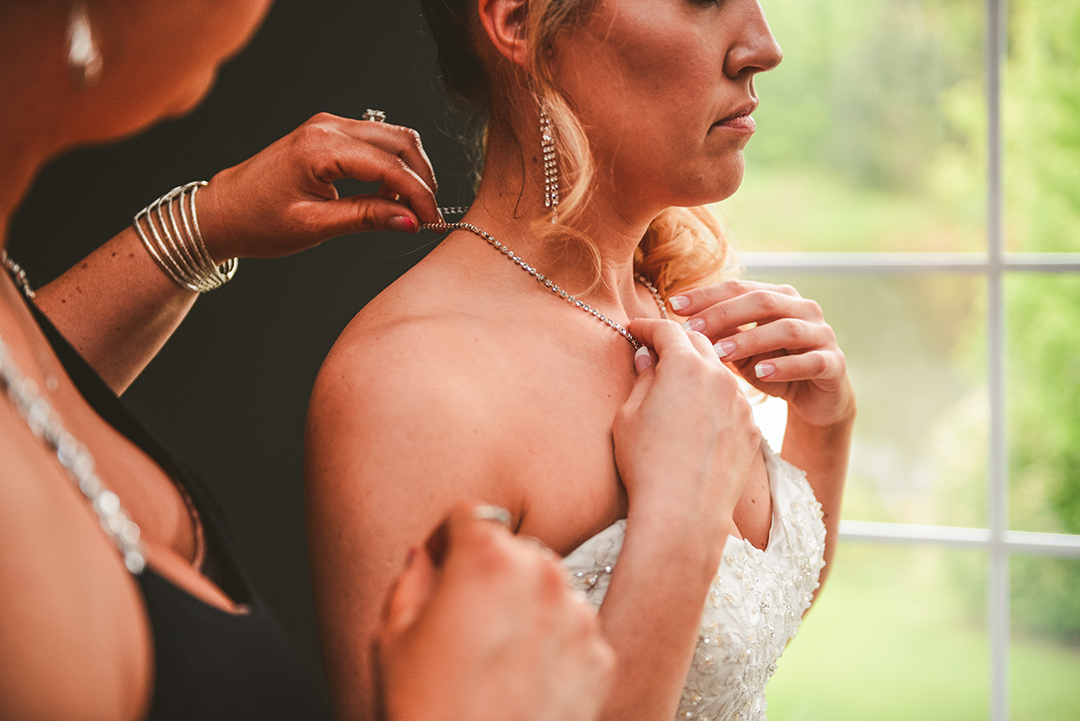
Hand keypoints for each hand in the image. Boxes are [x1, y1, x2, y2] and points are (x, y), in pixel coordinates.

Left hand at [195, 112, 442, 261]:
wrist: (224, 211)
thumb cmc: (258, 221)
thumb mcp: (315, 226)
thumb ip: (367, 219)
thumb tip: (411, 221)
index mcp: (319, 147)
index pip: (388, 166)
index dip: (418, 194)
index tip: (431, 221)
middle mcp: (326, 126)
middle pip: (400, 141)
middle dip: (421, 179)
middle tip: (426, 216)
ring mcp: (328, 124)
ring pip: (393, 138)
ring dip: (409, 171)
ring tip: (406, 208)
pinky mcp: (329, 132)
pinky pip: (376, 141)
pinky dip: (392, 166)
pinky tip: (387, 195)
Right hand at [376, 503, 614, 720]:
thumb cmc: (427, 711)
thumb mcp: (392, 638)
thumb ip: (411, 580)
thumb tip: (425, 558)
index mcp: (488, 558)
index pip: (470, 515)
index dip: (447, 538)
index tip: (441, 562)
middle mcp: (542, 575)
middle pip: (513, 551)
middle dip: (489, 574)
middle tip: (464, 617)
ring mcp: (578, 617)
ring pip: (548, 590)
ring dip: (525, 606)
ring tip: (493, 656)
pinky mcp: (600, 657)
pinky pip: (572, 633)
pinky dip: (552, 646)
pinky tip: (521, 680)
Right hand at [614, 320, 760, 534]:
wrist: (685, 511)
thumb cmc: (646, 463)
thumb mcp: (629, 416)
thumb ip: (643, 379)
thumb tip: (649, 359)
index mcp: (685, 366)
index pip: (666, 329)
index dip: (647, 326)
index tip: (635, 330)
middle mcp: (719, 377)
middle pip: (699, 341)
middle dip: (677, 340)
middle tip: (658, 349)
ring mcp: (740, 404)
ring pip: (720, 372)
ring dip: (700, 370)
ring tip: (681, 384)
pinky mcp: (751, 430)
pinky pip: (732, 402)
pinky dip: (715, 399)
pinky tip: (700, 417)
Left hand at [671, 280, 854, 427]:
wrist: (815, 399)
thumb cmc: (771, 369)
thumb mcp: (740, 352)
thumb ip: (720, 335)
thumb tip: (680, 325)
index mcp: (778, 297)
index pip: (738, 288)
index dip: (706, 295)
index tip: (673, 306)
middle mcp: (802, 308)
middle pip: (761, 301)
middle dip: (723, 314)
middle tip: (691, 331)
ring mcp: (822, 334)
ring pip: (785, 328)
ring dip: (749, 340)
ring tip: (719, 354)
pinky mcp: (834, 363)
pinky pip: (810, 361)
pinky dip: (783, 366)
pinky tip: (759, 374)